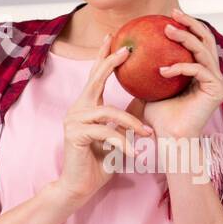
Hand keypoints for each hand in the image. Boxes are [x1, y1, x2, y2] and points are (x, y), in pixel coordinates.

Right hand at [52, 37, 152, 205]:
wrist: (79, 186)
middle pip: (95, 80)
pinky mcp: (75, 135)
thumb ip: (125, 118)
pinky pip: (105, 133)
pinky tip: (134, 153)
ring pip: (108, 112)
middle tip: (127, 50)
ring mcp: (74, 121)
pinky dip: (123, 143)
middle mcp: (78, 109)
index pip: (95, 76)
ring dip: (132, 123)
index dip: (103, 56)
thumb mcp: (117, 136)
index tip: (113, 37)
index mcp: (87, 106)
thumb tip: (145, 99)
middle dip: (110, 63)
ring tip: (148, 134)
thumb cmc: (99, 162)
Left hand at [139, 8, 222, 139]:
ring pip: (204, 51)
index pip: (198, 42)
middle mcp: (213, 75)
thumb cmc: (159, 117)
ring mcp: (218, 82)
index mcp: (202, 72)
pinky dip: (180, 67)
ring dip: (184, 38)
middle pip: (207, 40)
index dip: (187, 25)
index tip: (168, 15)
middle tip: (173, 13)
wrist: (170, 139)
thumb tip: (129, 46)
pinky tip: (162, 70)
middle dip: (191, 23)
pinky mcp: (217, 91)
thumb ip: (149, 67)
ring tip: (166, 31)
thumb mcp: (151, 85)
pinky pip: (198, 70)